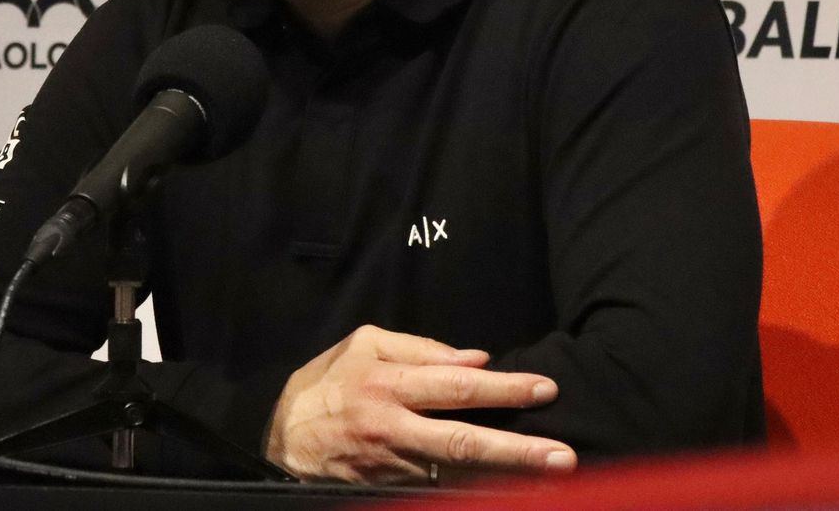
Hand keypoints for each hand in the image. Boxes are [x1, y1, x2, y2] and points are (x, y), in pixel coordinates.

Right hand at [264, 324, 577, 484]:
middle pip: (463, 441)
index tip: (545, 389)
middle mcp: (393, 429)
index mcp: (387, 384)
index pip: (456, 386)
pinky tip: (507, 491)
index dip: (503, 388)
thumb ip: (419, 348)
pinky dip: (472, 491)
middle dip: (517, 451)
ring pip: (456, 474)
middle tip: (562, 456)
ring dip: (503, 478)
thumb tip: (474, 358)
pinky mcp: (389, 492)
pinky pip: (438, 490)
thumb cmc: (324, 385)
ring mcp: (393, 468)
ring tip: (550, 480)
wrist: (277, 443)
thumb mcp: (362, 346)